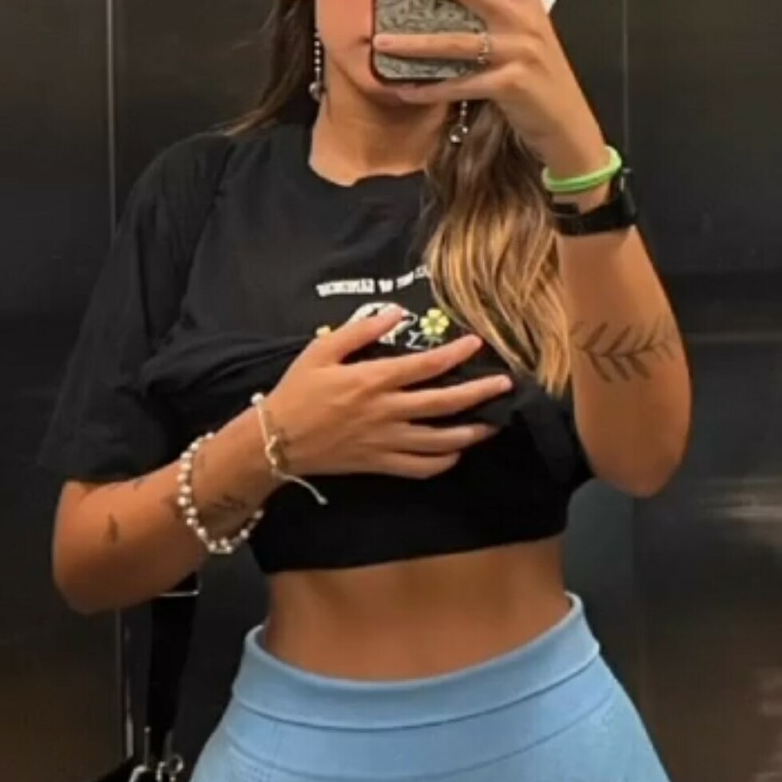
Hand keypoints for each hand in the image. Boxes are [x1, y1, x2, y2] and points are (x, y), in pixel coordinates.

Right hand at [266, 305, 514, 480]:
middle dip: (480, 393)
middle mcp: (387, 412)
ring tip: (493, 423)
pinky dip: (444, 462)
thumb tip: (397, 314)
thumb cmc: (297, 391)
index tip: (477, 345)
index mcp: (373, 381)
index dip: (456, 354)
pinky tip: (456, 452)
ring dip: (472, 432)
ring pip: (441, 441)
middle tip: (505, 385)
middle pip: (445, 404)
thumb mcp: (322, 350)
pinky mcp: (380, 464)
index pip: (427, 366)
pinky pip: (421, 468)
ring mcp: (386, 442)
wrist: (276, 441)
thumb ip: (361, 331)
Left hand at [372, 0, 608, 179]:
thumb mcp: (527, 35)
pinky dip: (428, 89)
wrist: (566, 126)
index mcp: (526, 1)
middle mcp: (522, 21)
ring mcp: (517, 52)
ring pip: (456, 42)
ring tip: (379, 41)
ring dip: (414, 43)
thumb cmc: (539, 79)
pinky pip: (459, 85)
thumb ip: (501, 9)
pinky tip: (402, 89)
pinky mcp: (509, 85)